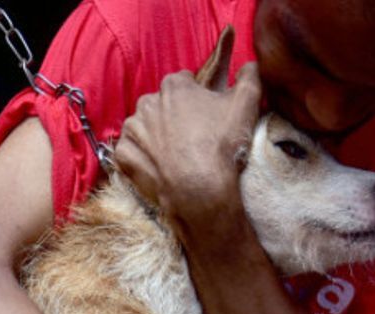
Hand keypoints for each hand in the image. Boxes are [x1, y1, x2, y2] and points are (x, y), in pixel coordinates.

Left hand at [114, 62, 260, 244]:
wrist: (199, 189)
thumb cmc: (222, 144)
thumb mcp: (246, 102)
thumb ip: (249, 76)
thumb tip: (251, 64)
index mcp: (174, 86)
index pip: (183, 82)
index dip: (195, 98)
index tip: (204, 115)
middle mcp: (147, 103)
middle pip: (161, 104)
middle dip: (173, 115)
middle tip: (191, 137)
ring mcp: (132, 129)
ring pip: (143, 127)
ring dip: (155, 136)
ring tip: (175, 154)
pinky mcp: (123, 154)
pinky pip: (130, 151)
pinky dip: (141, 157)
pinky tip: (158, 166)